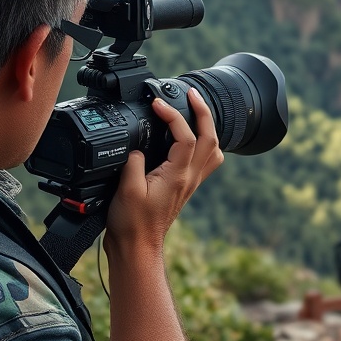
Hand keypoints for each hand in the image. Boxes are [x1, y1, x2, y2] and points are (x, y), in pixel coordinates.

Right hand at [105, 88, 223, 252]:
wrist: (138, 247)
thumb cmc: (131, 223)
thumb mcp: (125, 189)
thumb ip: (133, 162)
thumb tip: (138, 147)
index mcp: (177, 175)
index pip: (187, 136)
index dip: (173, 115)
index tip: (157, 103)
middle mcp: (190, 178)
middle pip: (211, 138)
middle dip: (203, 111)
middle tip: (191, 93)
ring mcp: (190, 183)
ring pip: (214, 150)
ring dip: (208, 127)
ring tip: (194, 110)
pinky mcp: (185, 187)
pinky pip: (206, 161)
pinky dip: (204, 144)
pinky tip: (190, 138)